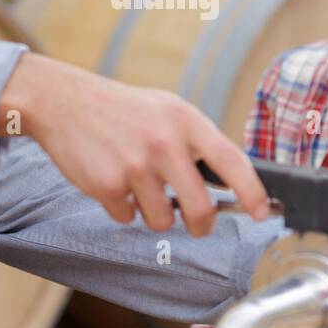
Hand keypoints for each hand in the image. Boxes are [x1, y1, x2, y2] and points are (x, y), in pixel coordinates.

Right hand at [0, 52, 270, 235]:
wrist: (64, 102)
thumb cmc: (123, 109)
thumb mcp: (168, 110)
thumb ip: (197, 142)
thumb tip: (230, 183)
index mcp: (185, 121)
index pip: (232, 161)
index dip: (253, 192)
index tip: (263, 213)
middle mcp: (164, 143)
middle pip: (200, 209)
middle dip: (201, 225)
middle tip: (197, 224)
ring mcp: (134, 165)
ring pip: (162, 220)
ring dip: (154, 213)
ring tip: (140, 185)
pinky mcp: (106, 185)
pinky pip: (128, 217)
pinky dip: (123, 208)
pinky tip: (113, 181)